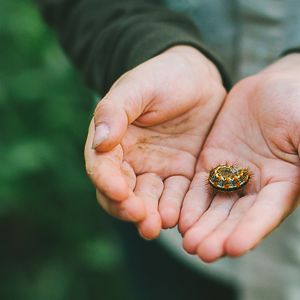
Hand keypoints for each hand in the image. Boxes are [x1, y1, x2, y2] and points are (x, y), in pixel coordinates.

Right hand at [85, 46, 225, 238]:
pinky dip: (179, 211)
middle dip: (131, 209)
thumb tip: (99, 141)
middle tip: (143, 220)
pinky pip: (179, 199)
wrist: (199, 76)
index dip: (109, 183)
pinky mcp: (184, 177)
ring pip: (150, 202)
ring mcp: (158, 172)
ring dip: (153, 216)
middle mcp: (130, 163)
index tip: (120, 193)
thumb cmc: (162, 75)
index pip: (103, 168)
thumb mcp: (137, 86)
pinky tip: (184, 219)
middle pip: (123, 196)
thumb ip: (116, 111)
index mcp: (111, 142)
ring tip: (162, 224)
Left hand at [178, 54, 299, 261]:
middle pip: (237, 219)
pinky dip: (190, 205)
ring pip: (216, 210)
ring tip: (189, 245)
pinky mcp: (212, 165)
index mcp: (286, 186)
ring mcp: (234, 179)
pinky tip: (178, 220)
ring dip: (203, 228)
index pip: (267, 213)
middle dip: (220, 236)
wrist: (277, 85)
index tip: (235, 248)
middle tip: (203, 253)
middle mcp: (259, 190)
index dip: (251, 231)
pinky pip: (199, 189)